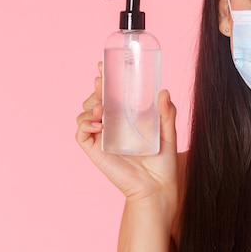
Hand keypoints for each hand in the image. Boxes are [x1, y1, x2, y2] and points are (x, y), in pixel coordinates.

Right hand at [76, 62, 178, 209]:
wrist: (157, 186)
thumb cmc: (163, 161)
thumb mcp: (169, 132)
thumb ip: (167, 113)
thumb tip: (164, 91)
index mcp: (128, 116)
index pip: (113, 93)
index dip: (105, 78)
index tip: (103, 65)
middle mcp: (113, 124)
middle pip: (96, 99)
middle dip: (96, 88)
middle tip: (100, 81)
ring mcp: (102, 136)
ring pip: (85, 113)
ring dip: (90, 105)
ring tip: (103, 107)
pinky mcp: (96, 150)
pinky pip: (81, 133)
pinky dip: (85, 124)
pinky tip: (99, 124)